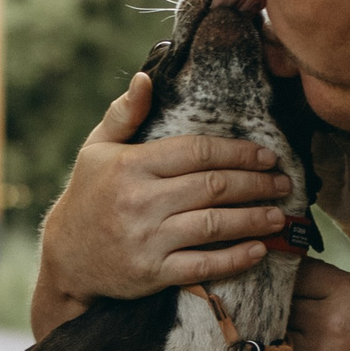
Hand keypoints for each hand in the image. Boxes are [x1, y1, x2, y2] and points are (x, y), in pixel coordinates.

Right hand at [32, 72, 295, 337]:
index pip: (197, 152)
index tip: (266, 155)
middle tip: (283, 183)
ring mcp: (147, 239)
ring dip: (254, 219)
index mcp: (132, 165)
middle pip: (213, 187)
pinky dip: (235, 258)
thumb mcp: (97, 149)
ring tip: (279, 215)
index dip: (238, 152)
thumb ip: (124, 113)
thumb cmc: (89, 195)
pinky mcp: (152, 273)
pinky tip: (258, 249)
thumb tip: (145, 77)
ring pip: (214, 225)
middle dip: (256, 184)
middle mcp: (140, 201)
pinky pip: (203, 265)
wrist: (66, 258)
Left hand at [282, 261, 349, 350]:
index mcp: (348, 293)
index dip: (288, 279)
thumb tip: (290, 272)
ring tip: (294, 338)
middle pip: (282, 304)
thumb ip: (329, 283)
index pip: (297, 274)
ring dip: (280, 335)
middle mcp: (330, 322)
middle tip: (287, 313)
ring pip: (276, 334)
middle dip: (282, 308)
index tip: (286, 284)